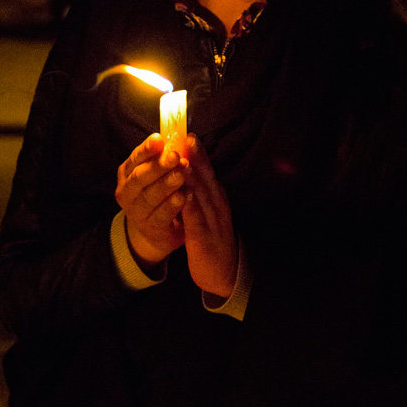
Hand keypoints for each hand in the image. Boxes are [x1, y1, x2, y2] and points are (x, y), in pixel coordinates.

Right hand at [115, 134, 188, 270]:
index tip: (159, 139)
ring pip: (149, 196)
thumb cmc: (159, 192)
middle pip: (140, 177)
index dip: (146, 149)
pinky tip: (185, 195)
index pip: (135, 158)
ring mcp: (136, 211)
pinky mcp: (150, 227)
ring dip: (166, 184)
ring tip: (181, 174)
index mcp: (127, 172)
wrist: (156, 229)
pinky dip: (172, 205)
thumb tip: (188, 136)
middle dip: (158, 166)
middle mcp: (127, 191)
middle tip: (175, 156)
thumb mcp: (159, 172)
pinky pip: (161, 215)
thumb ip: (168, 156)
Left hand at [181, 135, 237, 298]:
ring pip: (201, 194)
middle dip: (196, 157)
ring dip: (192, 176)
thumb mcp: (208, 211)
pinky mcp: (204, 238)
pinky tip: (183, 193)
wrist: (225, 272)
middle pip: (206, 177)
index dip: (199, 153)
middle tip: (186, 137)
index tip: (188, 134)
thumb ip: (200, 191)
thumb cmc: (212, 239)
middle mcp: (216, 205)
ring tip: (181, 158)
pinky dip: (190, 204)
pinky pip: (196, 218)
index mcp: (216, 197)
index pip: (207, 171)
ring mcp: (212, 221)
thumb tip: (188, 170)